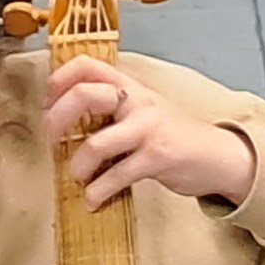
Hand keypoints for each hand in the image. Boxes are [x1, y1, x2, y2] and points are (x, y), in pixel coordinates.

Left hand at [46, 58, 258, 208]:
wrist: (218, 156)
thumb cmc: (175, 136)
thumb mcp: (145, 111)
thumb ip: (113, 109)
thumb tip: (68, 120)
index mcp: (131, 87)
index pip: (87, 65)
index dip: (59, 80)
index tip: (47, 102)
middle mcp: (138, 101)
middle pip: (84, 95)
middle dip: (56, 119)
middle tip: (50, 139)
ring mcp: (148, 128)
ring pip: (96, 143)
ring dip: (78, 166)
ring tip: (78, 177)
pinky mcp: (157, 157)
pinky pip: (117, 175)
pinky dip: (98, 192)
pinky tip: (94, 199)